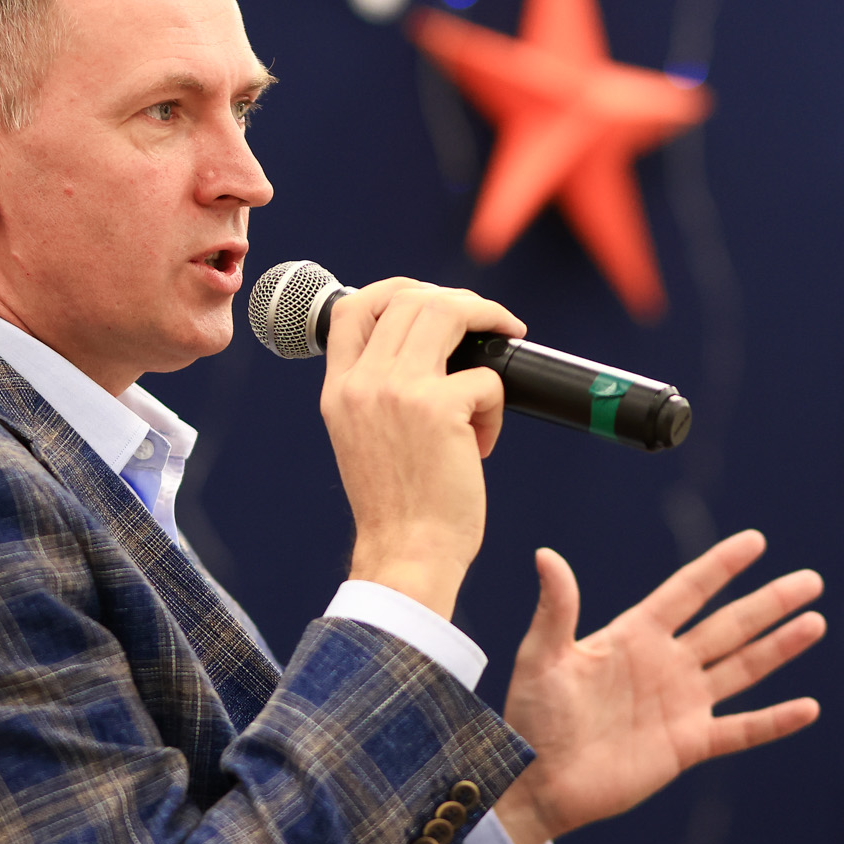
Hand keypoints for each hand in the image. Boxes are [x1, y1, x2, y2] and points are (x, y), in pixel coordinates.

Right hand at [320, 279, 524, 618]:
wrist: (405, 553)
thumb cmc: (396, 506)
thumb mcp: (363, 437)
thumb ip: (378, 392)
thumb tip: (432, 348)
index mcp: (339, 390)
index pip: (353, 307)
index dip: (397, 289)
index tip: (431, 299)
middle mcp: (363, 382)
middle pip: (410, 298)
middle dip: (459, 301)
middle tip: (489, 322)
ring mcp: (400, 390)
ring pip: (447, 313)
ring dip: (487, 322)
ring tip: (504, 342)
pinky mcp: (440, 408)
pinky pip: (485, 376)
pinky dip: (495, 406)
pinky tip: (482, 442)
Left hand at [493, 531, 824, 843]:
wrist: (537, 781)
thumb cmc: (532, 716)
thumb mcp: (542, 657)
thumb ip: (556, 609)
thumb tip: (546, 554)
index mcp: (634, 636)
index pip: (687, 592)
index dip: (721, 567)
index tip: (756, 541)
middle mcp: (665, 664)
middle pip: (728, 626)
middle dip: (769, 603)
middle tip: (810, 580)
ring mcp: (680, 704)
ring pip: (742, 669)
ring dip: (779, 648)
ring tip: (815, 623)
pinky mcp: (687, 745)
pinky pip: (740, 731)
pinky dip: (774, 721)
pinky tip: (808, 708)